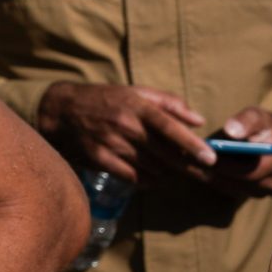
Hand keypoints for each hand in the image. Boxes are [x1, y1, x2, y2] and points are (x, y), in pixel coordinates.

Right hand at [40, 82, 211, 180]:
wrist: (59, 110)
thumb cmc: (103, 99)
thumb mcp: (133, 91)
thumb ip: (168, 102)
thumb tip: (198, 120)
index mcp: (136, 106)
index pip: (169, 126)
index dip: (191, 144)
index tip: (211, 158)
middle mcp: (125, 126)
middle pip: (166, 154)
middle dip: (188, 166)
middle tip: (204, 173)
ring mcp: (112, 144)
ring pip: (153, 168)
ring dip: (166, 171)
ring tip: (169, 168)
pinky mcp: (101, 160)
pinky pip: (133, 177)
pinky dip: (146, 179)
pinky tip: (149, 174)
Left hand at [185, 106, 271, 198]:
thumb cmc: (267, 126)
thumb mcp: (259, 117)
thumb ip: (246, 121)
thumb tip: (230, 130)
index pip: (242, 171)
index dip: (218, 163)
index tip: (196, 153)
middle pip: (232, 182)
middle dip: (208, 169)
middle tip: (182, 159)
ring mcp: (262, 192)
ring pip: (227, 187)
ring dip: (207, 175)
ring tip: (184, 161)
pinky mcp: (252, 193)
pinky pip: (228, 188)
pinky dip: (213, 177)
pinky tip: (196, 166)